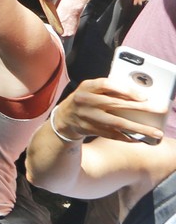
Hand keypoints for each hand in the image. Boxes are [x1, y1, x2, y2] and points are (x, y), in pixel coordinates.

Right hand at [49, 78, 169, 142]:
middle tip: (158, 110)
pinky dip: (127, 137)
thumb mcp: (91, 89)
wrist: (64, 117)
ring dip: (138, 129)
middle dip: (140, 109)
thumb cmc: (85, 99)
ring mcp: (86, 117)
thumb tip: (138, 94)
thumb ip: (109, 89)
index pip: (106, 85)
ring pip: (116, 123)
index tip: (143, 97)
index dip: (125, 90)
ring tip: (155, 133)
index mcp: (86, 87)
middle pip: (116, 105)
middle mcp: (85, 101)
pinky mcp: (89, 129)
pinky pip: (112, 135)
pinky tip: (139, 138)